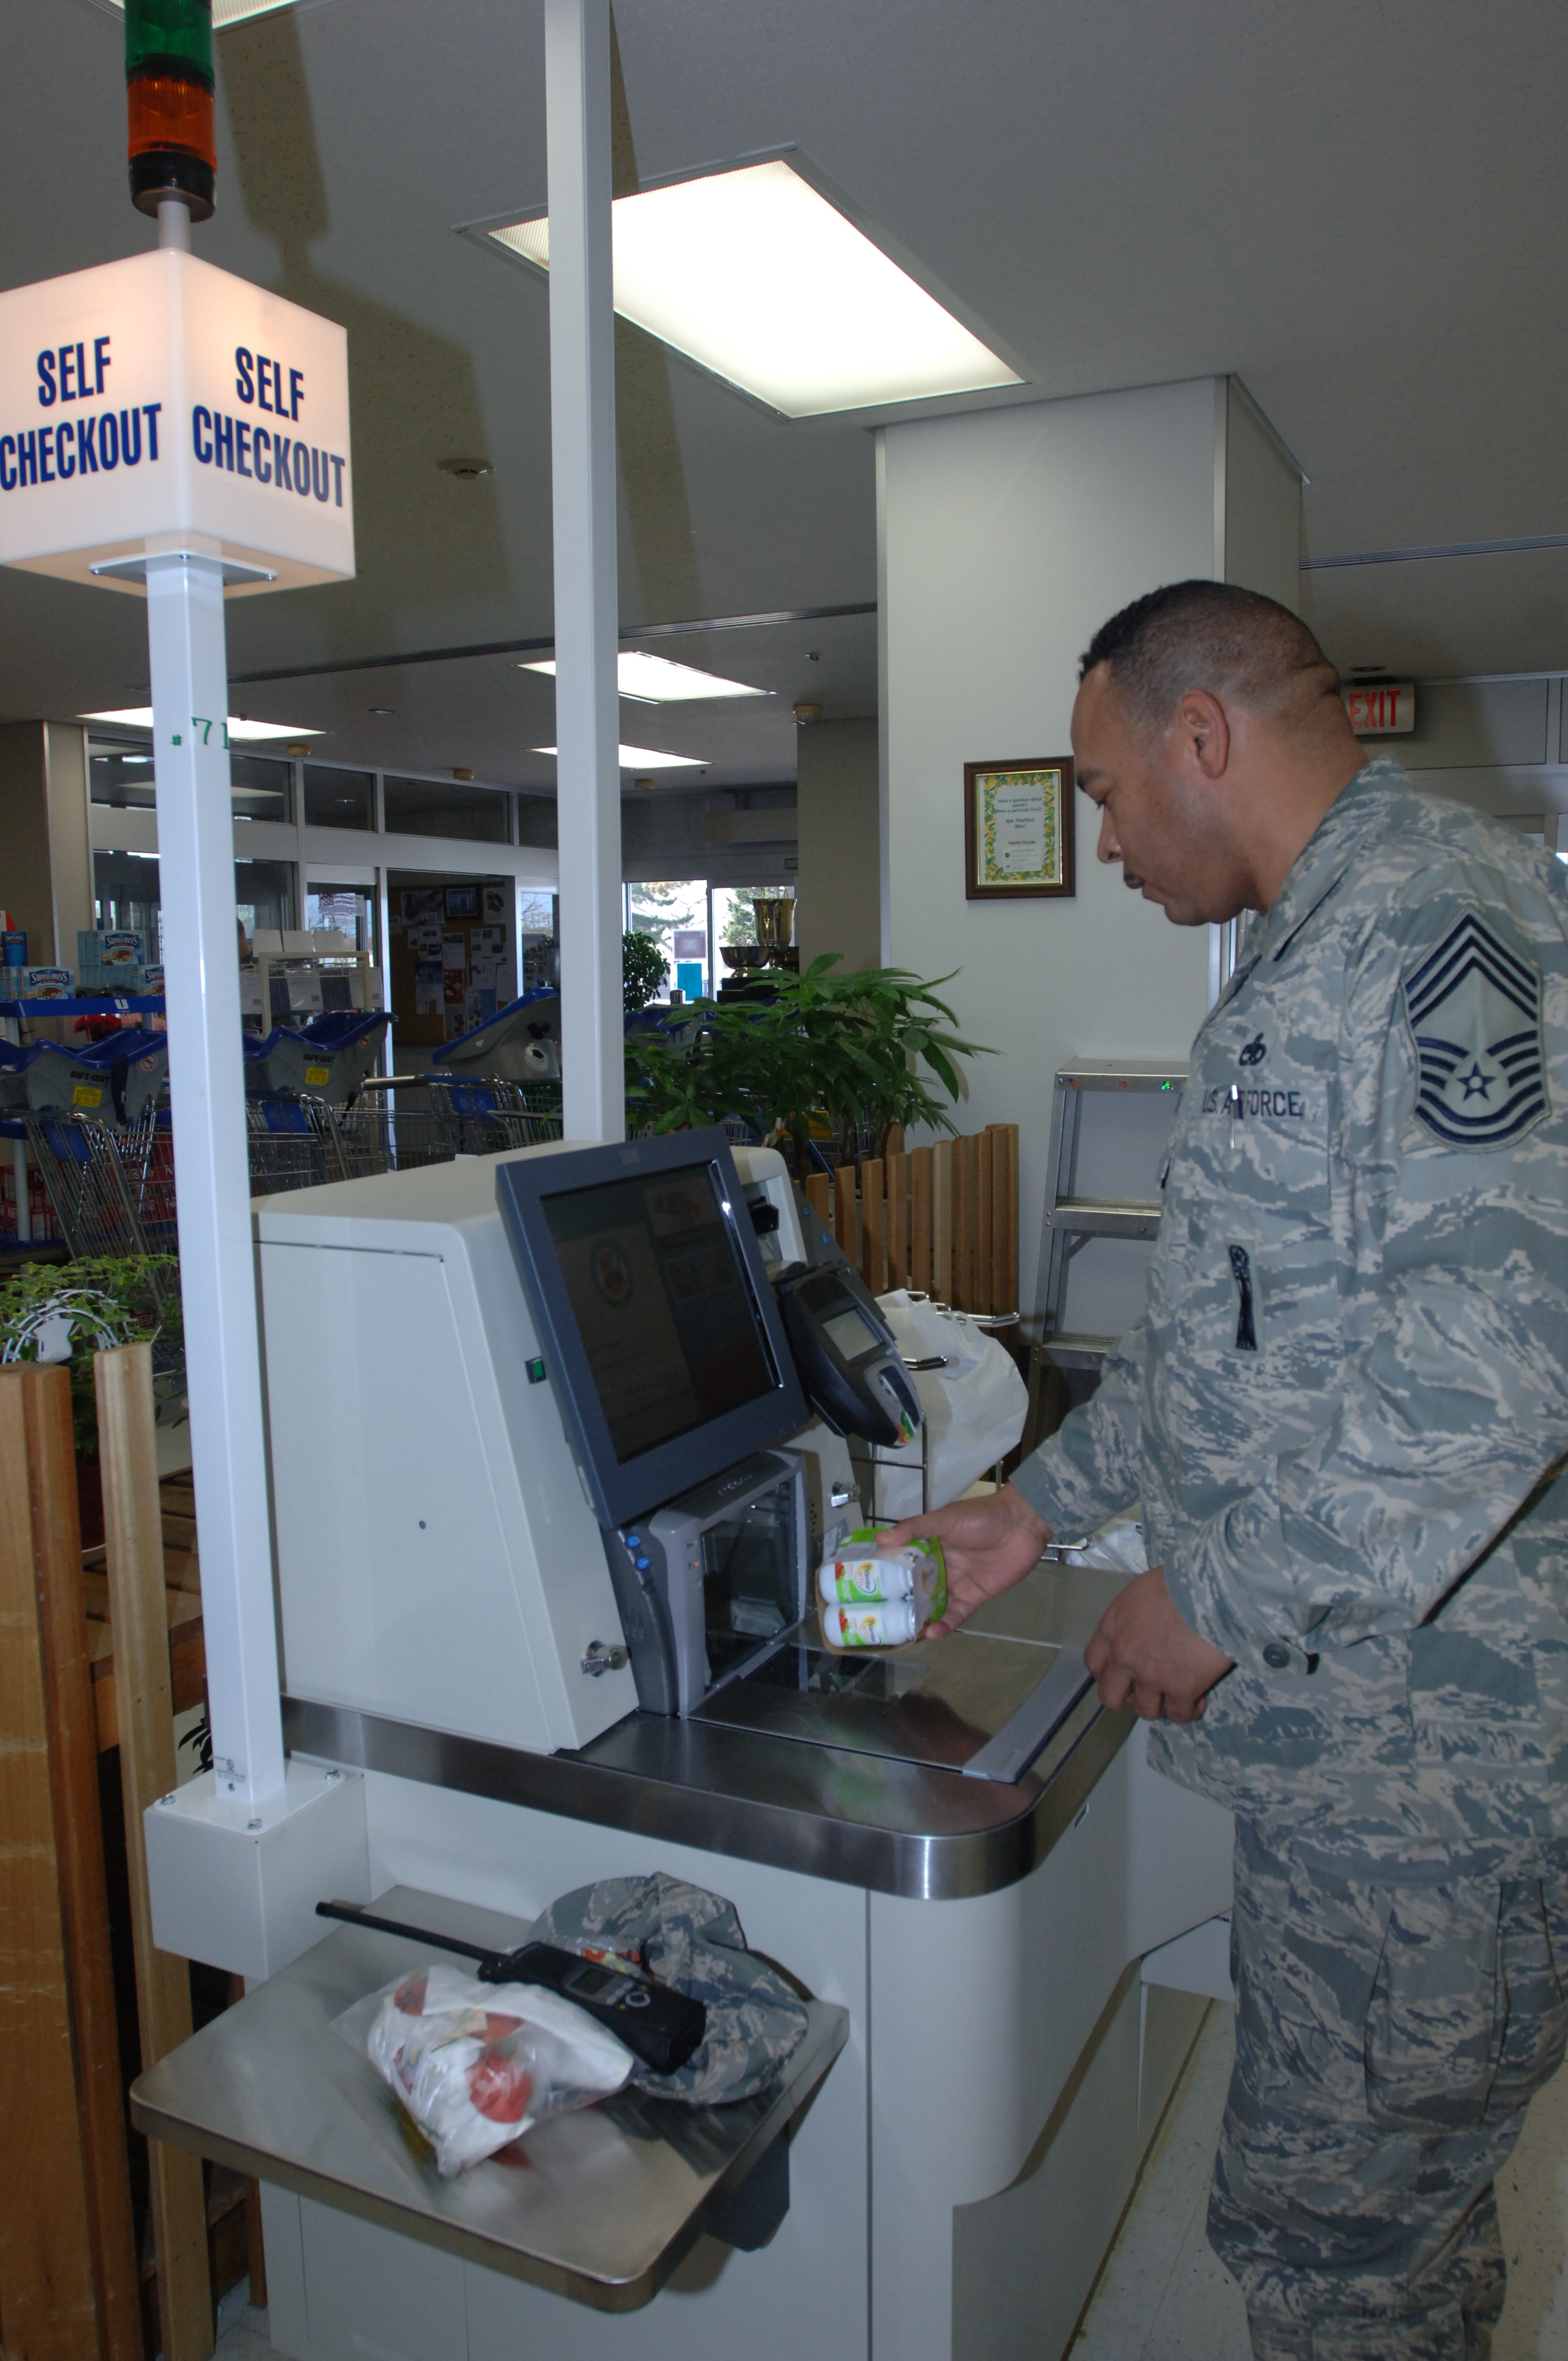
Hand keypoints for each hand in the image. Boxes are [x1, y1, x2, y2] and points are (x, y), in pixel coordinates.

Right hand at [881, 1484, 1052, 1634]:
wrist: (1022, 1525)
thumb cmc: (982, 1517)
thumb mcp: (945, 1519)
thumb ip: (915, 1528)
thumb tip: (879, 1538)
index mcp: (929, 1546)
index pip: (904, 1565)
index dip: (887, 1578)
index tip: (868, 1592)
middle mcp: (940, 1567)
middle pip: (917, 1589)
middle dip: (902, 1604)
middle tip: (883, 1621)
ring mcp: (957, 1584)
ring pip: (934, 1605)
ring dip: (921, 1618)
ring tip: (906, 1632)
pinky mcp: (974, 1597)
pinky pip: (956, 1615)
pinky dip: (945, 1625)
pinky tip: (932, 1633)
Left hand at [1083, 1566, 1233, 1721]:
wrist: (1212, 1590)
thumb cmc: (1180, 1580)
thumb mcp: (1141, 1592)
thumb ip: (1132, 1618)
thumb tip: (1143, 1628)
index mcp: (1112, 1628)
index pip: (1094, 1663)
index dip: (1108, 1673)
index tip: (1124, 1674)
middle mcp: (1124, 1657)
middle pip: (1111, 1696)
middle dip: (1128, 1698)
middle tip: (1147, 1690)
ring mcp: (1151, 1676)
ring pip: (1146, 1710)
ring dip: (1160, 1706)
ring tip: (1176, 1694)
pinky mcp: (1181, 1689)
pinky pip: (1180, 1714)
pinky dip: (1189, 1711)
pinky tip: (1199, 1699)